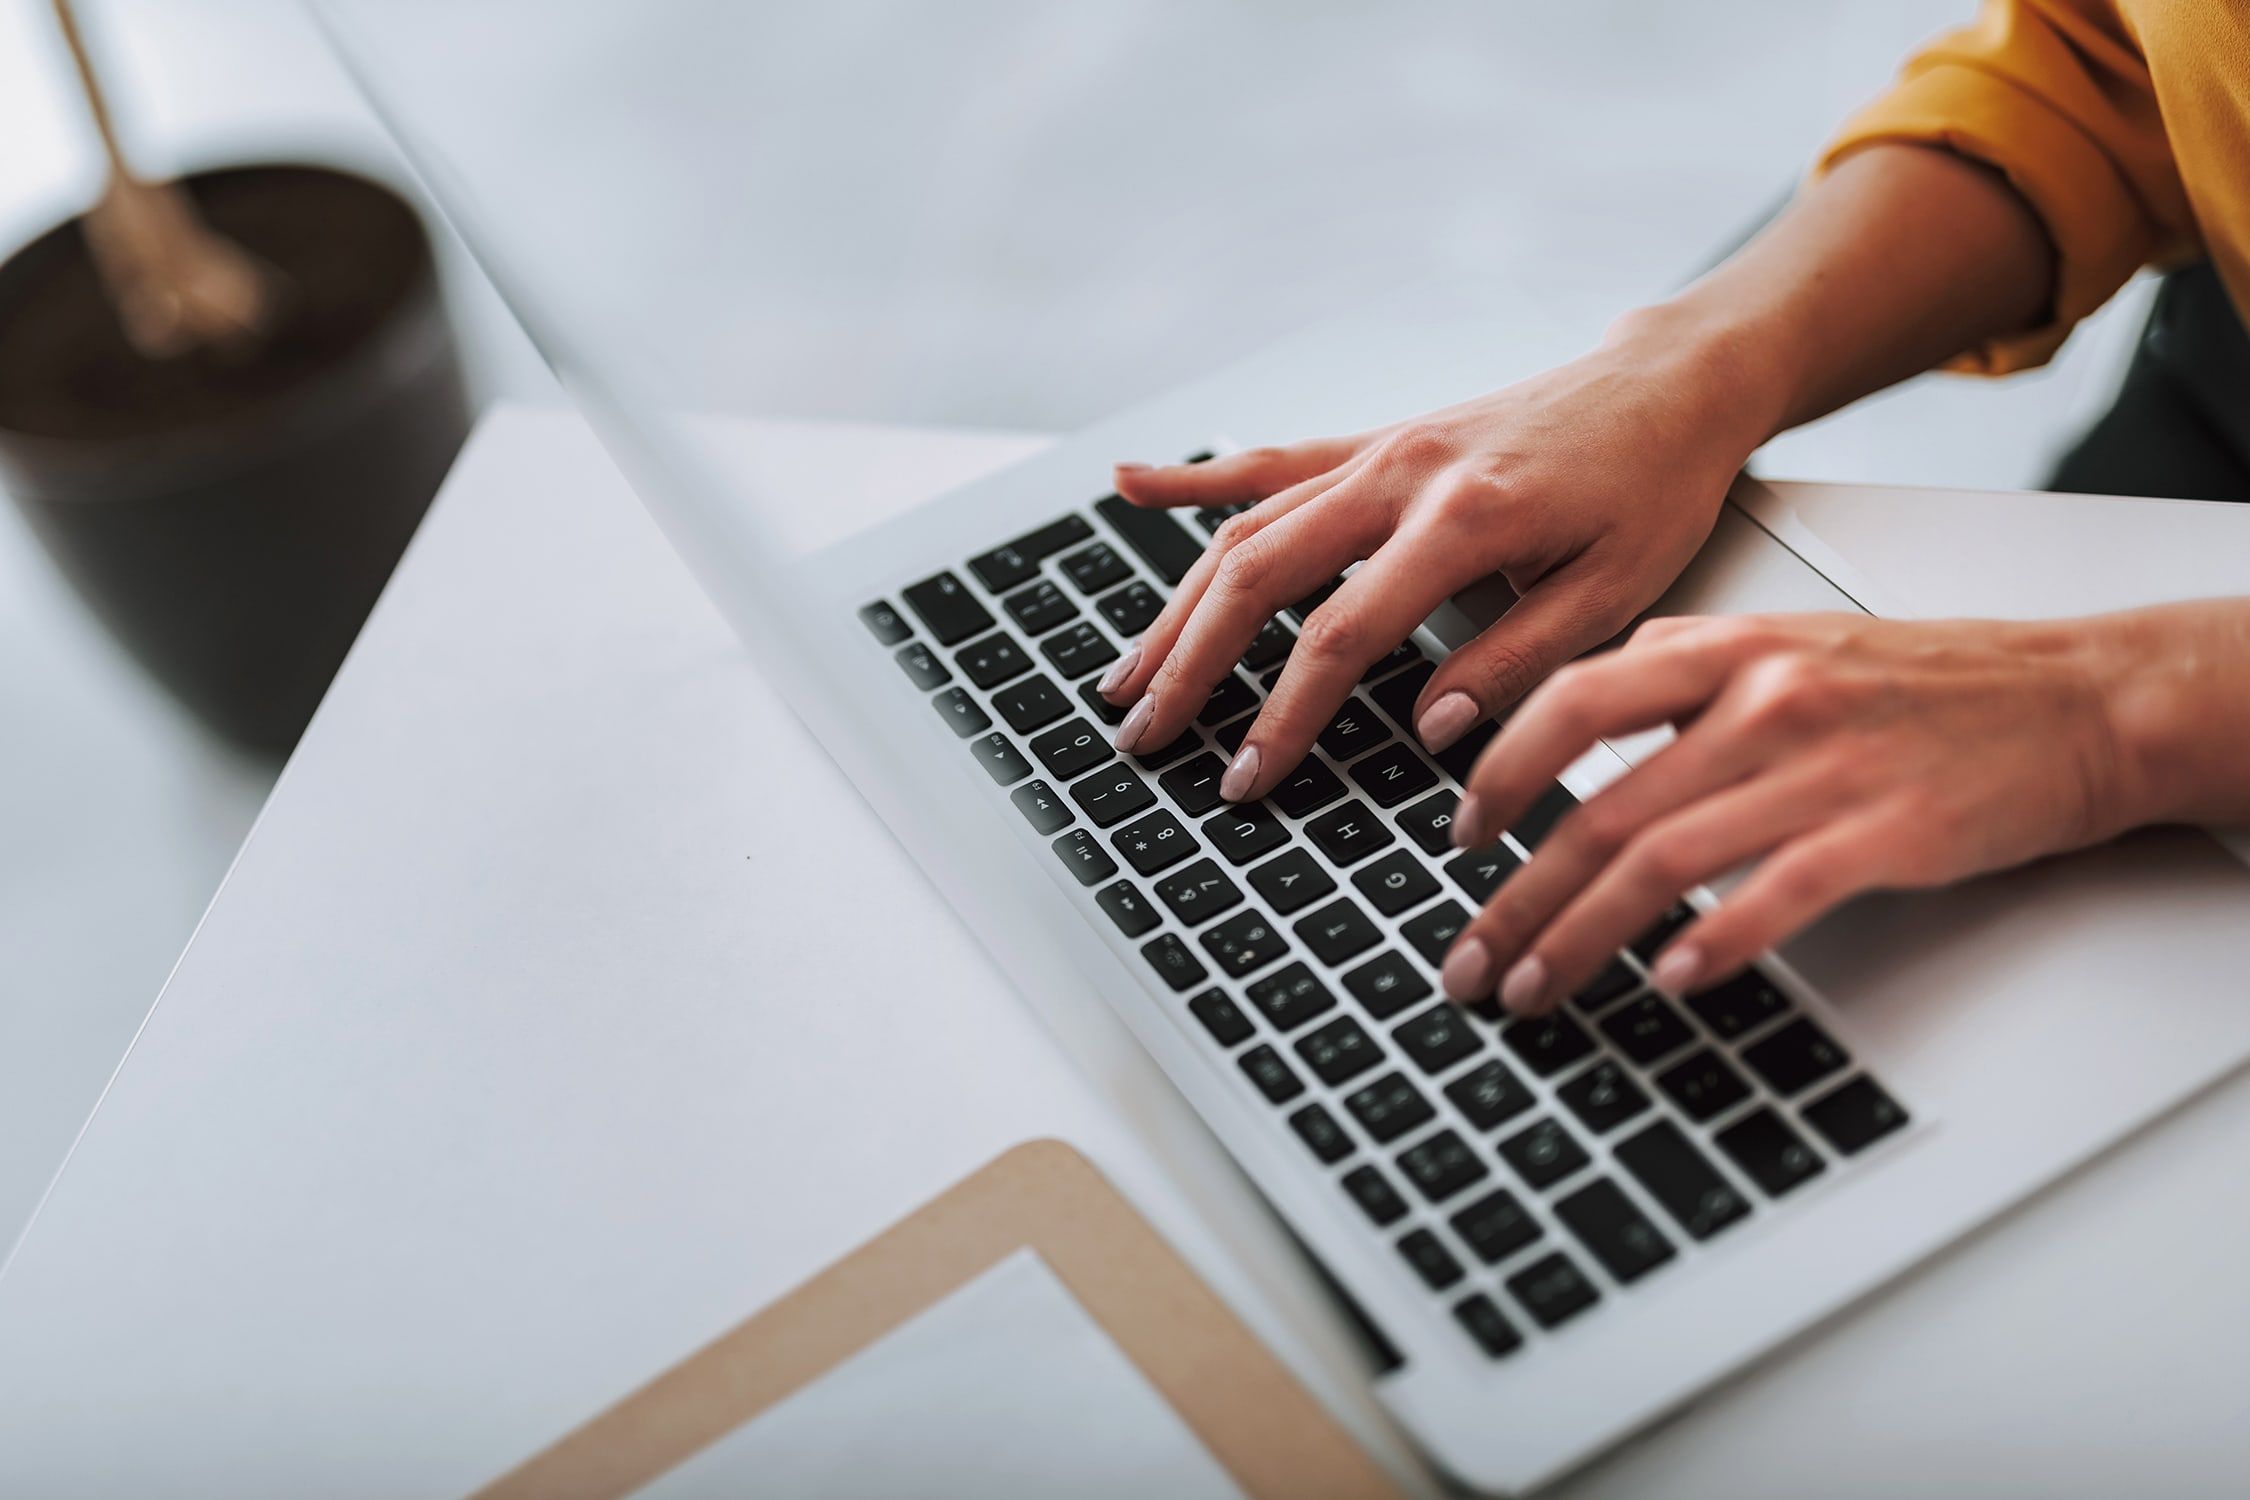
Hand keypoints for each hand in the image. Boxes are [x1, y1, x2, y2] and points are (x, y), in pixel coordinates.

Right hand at [1096, 328, 1776, 800]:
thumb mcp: (1615, 593)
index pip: (1339, 633)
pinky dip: (1195, 480)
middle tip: (1143, 735)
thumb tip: (1429, 730)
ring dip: (1178, 604)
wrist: (1669, 384)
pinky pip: (1270, 463)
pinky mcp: (1376, 441)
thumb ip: (1517, 664)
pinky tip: (1131, 487)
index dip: (1282, 714)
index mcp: (1465, 517)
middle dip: (1189, 663)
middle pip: (1258, 574)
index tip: (1245, 776)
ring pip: (1248, 527)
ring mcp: (1379, 451)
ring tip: (1128, 674)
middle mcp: (1402, 472)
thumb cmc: (1654, 487)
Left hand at [1439, 611, 2157, 1012]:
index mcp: (1727, 648)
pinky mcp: (1884, 833)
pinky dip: (1709, 944)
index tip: (1460, 837)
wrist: (2081, 699)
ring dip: (1580, 937)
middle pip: (1598, 808)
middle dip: (1514, 897)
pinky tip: (1665, 980)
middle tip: (1469, 959)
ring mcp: (1822, 766)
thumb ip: (1683, 665)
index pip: (1572, 701)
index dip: (1500, 775)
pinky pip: (1771, 895)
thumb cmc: (1931, 681)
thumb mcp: (1791, 639)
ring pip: (1661, 860)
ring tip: (1533, 988)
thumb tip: (1580, 709)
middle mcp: (1763, 699)